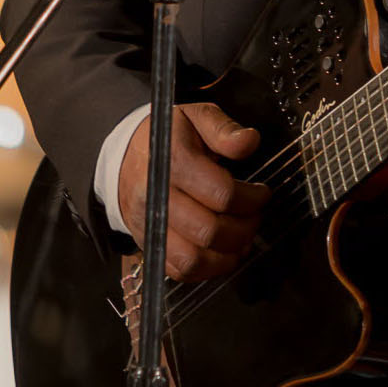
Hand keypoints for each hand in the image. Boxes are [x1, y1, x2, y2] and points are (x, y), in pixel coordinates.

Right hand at [116, 102, 269, 281]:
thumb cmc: (169, 136)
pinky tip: (222, 251)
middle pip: (209, 231)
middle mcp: (156, 197)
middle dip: (244, 228)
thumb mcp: (196, 116)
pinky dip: (208, 269)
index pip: (221, 193)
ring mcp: (149, 225)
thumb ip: (223, 129)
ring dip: (228, 255)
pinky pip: (180, 271)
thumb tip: (249, 141)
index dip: (252, 198)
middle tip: (254, 216)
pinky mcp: (149, 244)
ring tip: (243, 238)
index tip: (262, 193)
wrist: (126, 156)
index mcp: (171, 161)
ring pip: (193, 259)